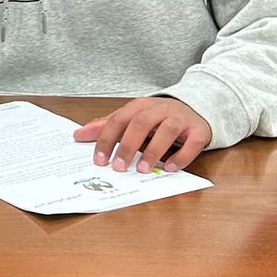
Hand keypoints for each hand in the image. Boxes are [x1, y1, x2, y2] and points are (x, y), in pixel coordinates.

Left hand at [73, 97, 211, 173]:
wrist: (196, 107)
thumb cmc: (158, 117)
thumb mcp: (132, 118)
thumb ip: (107, 126)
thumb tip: (78, 135)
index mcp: (140, 106)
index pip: (119, 120)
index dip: (107, 139)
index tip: (99, 159)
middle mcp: (160, 110)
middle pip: (141, 123)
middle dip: (128, 145)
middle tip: (119, 166)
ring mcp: (181, 119)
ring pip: (167, 130)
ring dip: (153, 150)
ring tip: (143, 169)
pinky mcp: (198, 131)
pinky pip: (192, 143)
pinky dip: (181, 156)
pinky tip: (170, 168)